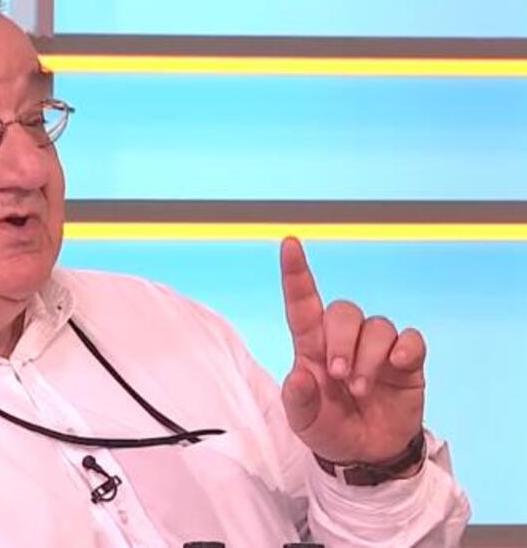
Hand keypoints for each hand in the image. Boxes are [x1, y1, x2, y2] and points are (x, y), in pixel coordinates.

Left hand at [279, 237, 425, 464]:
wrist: (368, 455)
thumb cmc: (329, 428)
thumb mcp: (304, 422)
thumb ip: (298, 400)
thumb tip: (299, 375)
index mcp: (311, 347)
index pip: (302, 304)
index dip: (296, 273)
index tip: (289, 243)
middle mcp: (343, 340)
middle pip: (343, 311)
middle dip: (340, 340)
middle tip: (339, 375)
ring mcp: (376, 348)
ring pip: (376, 325)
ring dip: (368, 356)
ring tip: (361, 388)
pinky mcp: (406, 361)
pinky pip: (410, 338)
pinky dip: (405, 348)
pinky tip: (398, 365)